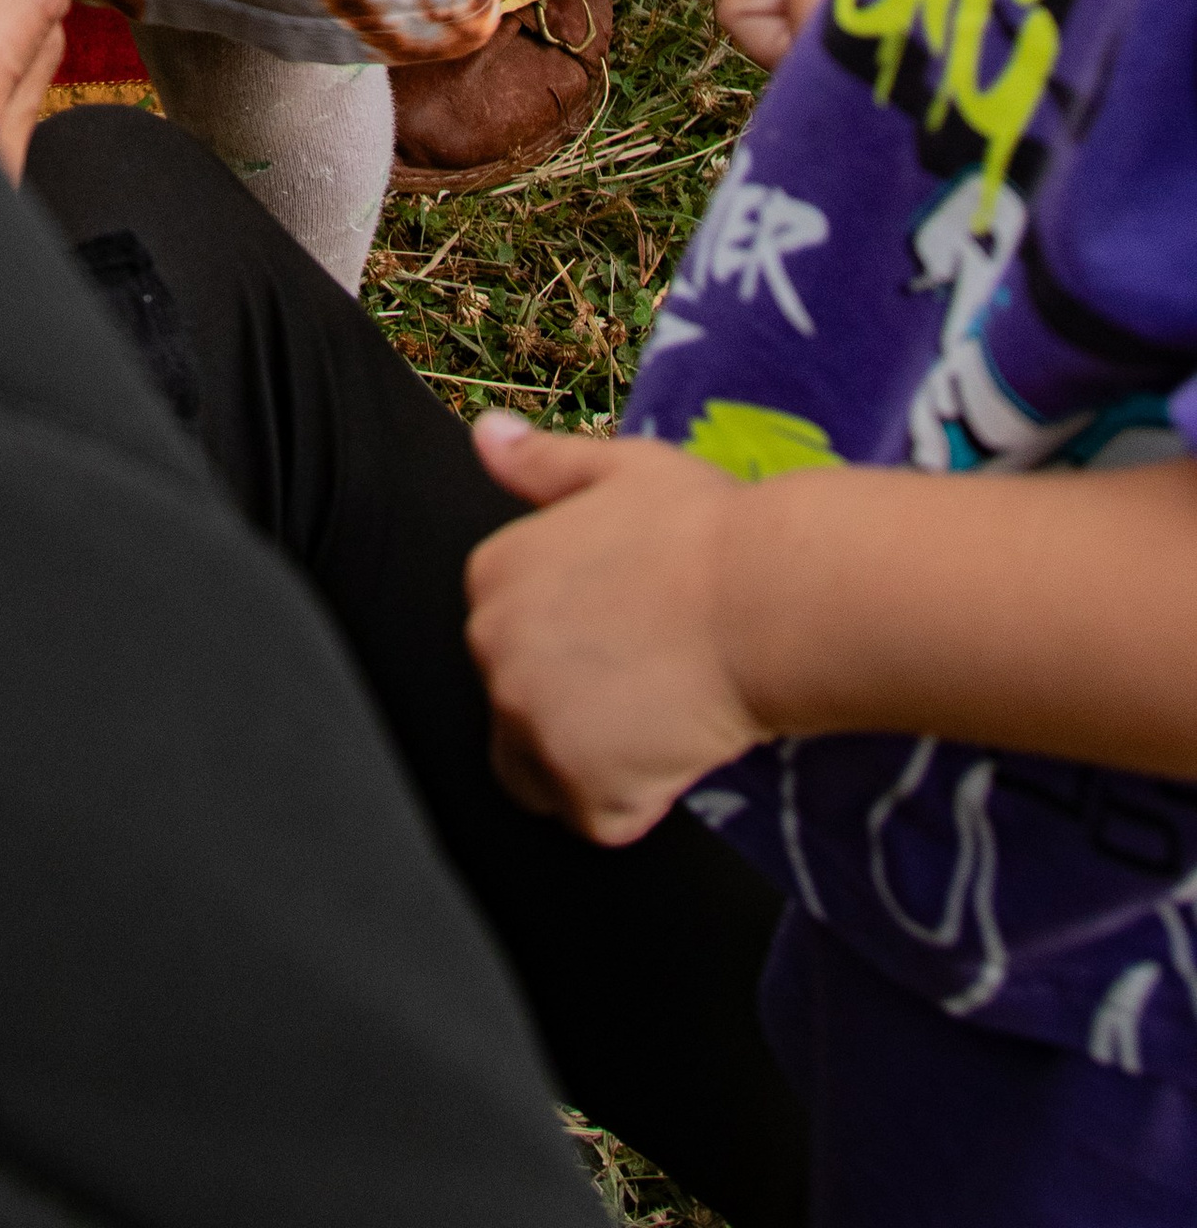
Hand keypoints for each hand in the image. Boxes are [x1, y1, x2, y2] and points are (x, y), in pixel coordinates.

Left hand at [465, 419, 767, 841]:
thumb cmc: (706, 533)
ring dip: (595, 763)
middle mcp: (492, 649)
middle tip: (651, 674)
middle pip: (516, 711)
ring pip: (546, 774)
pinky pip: (601, 817)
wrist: (765, 597)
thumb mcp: (618, 470)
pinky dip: (640, 799)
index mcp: (493, 575)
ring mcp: (529, 721)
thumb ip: (541, 463)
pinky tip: (678, 745)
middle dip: (576, 709)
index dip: (572, 647)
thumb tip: (486, 434)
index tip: (625, 631)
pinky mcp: (578, 785)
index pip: (507, 639)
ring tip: (661, 715)